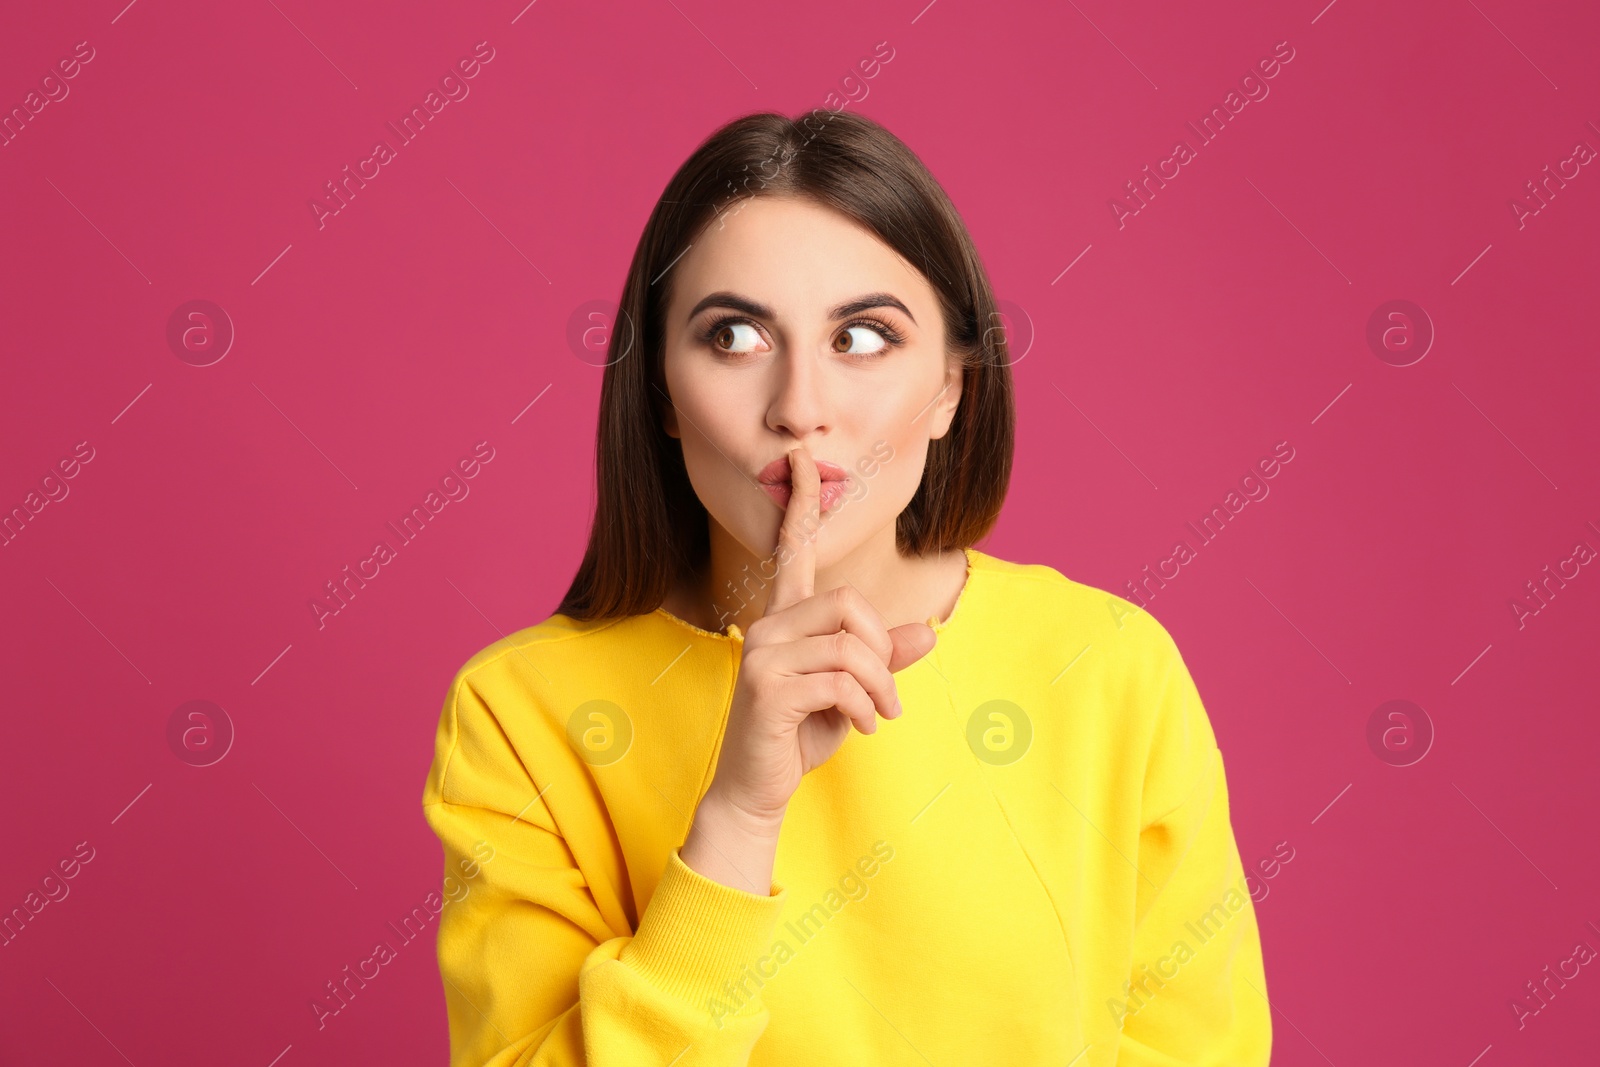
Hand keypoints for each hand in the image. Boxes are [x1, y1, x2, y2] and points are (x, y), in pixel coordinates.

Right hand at [706, 444, 938, 829]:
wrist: (755, 790)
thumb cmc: (799, 737)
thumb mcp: (852, 695)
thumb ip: (884, 660)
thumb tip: (929, 631)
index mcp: (784, 620)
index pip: (792, 551)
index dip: (802, 506)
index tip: (802, 460)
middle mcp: (767, 627)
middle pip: (849, 603)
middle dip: (883, 649)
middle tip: (888, 694)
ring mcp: (761, 654)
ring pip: (851, 645)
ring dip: (880, 687)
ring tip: (880, 716)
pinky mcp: (766, 687)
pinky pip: (840, 681)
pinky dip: (864, 709)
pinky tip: (860, 729)